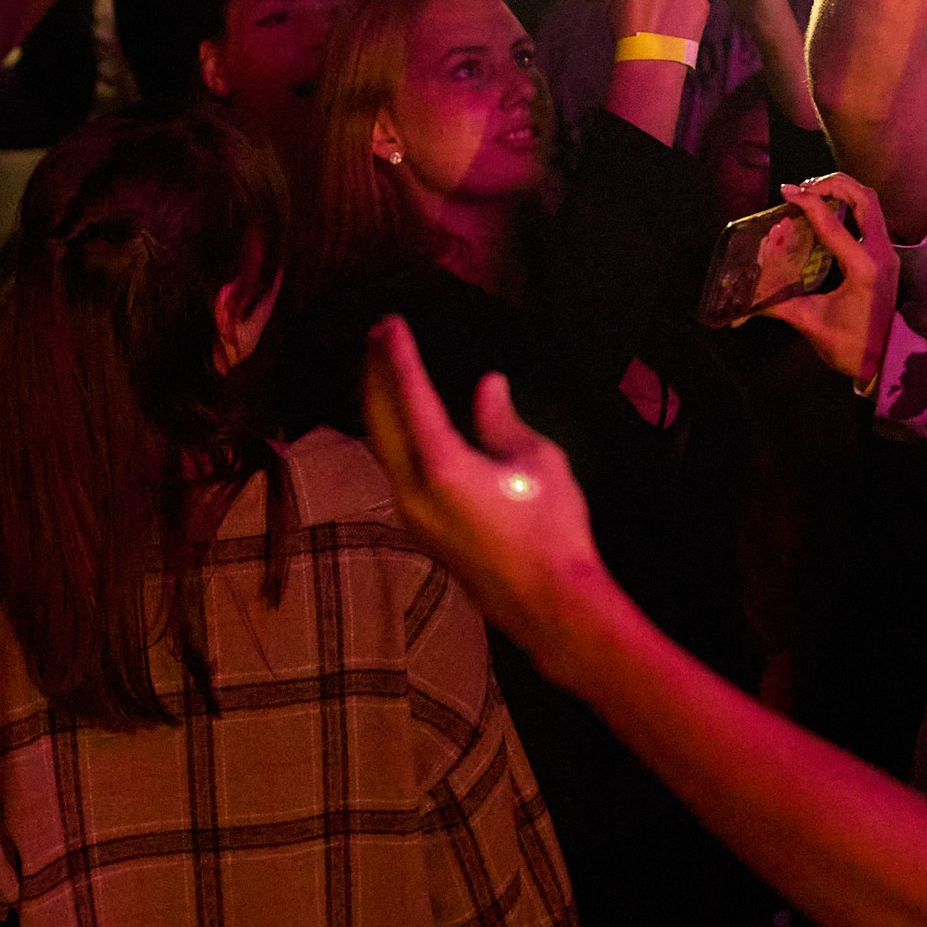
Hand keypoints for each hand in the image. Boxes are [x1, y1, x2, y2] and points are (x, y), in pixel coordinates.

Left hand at [361, 316, 618, 675]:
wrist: (547, 603)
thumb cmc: (551, 528)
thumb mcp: (538, 461)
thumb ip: (502, 421)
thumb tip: (486, 386)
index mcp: (441, 465)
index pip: (409, 396)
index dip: (398, 356)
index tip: (390, 323)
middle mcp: (411, 488)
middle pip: (380, 420)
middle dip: (375, 374)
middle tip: (376, 334)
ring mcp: (410, 512)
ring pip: (381, 446)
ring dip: (378, 404)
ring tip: (381, 369)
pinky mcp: (419, 528)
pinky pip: (393, 467)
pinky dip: (390, 433)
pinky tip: (400, 421)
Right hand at [761, 173, 898, 388]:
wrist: (887, 361)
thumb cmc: (850, 346)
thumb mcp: (810, 322)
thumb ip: (776, 305)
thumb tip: (742, 303)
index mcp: (862, 267)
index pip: (832, 223)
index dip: (807, 202)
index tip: (785, 191)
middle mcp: (880, 253)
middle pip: (863, 198)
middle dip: (833, 184)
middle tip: (804, 187)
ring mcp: (887, 253)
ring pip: (871, 204)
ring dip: (844, 191)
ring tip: (815, 192)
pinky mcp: (886, 257)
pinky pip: (871, 218)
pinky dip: (850, 206)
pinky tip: (828, 212)